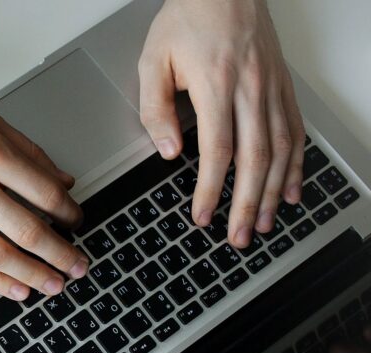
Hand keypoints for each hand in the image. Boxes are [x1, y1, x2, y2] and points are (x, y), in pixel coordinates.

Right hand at [0, 78, 87, 300]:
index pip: (44, 193)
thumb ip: (27, 152)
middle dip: (60, 254)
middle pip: (28, 231)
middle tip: (79, 266)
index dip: (69, 212)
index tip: (77, 221)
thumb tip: (62, 182)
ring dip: (33, 274)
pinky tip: (16, 289)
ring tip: (55, 285)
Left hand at [138, 0, 304, 247]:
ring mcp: (272, 87)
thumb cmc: (187, 19)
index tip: (203, 216)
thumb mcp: (152, 60)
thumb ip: (155, 109)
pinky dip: (296, 164)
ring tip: (262, 224)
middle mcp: (250, 88)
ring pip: (280, 149)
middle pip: (254, 158)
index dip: (211, 189)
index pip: (217, 151)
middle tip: (237, 236)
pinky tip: (289, 189)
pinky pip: (295, 130)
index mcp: (216, 85)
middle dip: (245, 204)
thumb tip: (168, 151)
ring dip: (272, 192)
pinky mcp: (283, 86)